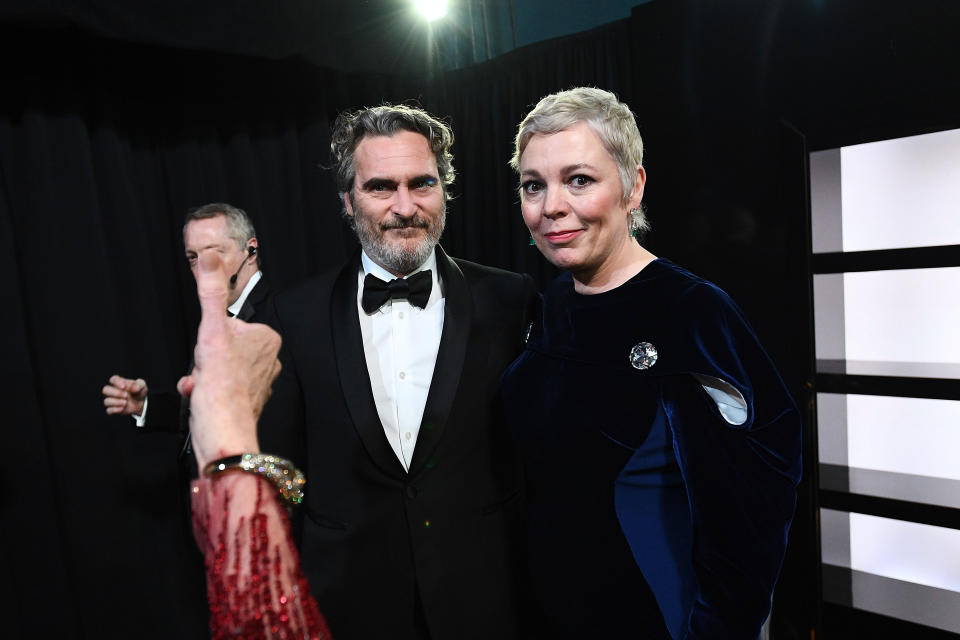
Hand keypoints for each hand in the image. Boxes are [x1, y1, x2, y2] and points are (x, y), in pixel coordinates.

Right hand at [102, 375, 147, 415]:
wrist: (141, 403)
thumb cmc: (139, 392)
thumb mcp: (142, 386)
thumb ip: (139, 385)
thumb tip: (134, 388)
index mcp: (119, 382)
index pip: (113, 379)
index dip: (117, 382)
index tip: (124, 387)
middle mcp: (113, 391)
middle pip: (105, 390)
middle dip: (115, 393)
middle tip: (126, 395)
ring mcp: (112, 400)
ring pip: (106, 401)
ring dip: (116, 402)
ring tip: (126, 402)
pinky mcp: (113, 409)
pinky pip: (109, 410)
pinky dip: (115, 410)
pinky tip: (122, 408)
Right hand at [189, 249, 281, 470]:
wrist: (222, 429)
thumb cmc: (221, 383)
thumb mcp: (212, 328)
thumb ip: (211, 292)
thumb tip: (210, 256)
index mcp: (267, 338)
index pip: (228, 326)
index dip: (210, 338)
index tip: (210, 350)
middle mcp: (269, 360)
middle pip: (222, 347)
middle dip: (205, 359)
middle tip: (205, 371)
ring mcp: (260, 382)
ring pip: (218, 368)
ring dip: (202, 376)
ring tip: (203, 386)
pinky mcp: (248, 401)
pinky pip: (219, 388)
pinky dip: (206, 391)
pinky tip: (203, 397)